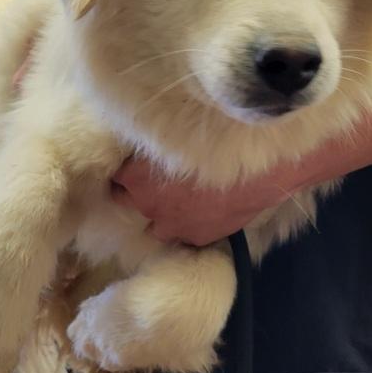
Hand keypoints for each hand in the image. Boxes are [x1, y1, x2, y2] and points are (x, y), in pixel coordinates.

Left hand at [112, 157, 301, 245]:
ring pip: (156, 226)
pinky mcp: (197, 237)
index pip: (116, 177)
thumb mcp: (177, 134)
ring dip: (163, 214)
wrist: (255, 168)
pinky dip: (190, 225)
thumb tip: (147, 142)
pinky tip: (203, 213)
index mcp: (136, 178)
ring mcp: (172, 226)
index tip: (135, 166)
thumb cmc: (216, 142)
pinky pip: (186, 234)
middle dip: (138, 193)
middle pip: (128, 201)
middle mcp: (147, 205)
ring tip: (180, 203)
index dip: (127, 171)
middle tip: (155, 182)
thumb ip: (156, 144)